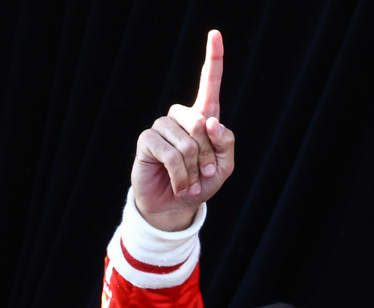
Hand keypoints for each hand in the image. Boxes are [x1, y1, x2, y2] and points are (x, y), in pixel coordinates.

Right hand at [131, 29, 235, 230]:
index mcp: (203, 119)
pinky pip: (171, 154)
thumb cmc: (201, 184)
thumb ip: (226, 145)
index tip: (216, 35)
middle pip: (201, 122)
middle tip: (206, 175)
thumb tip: (212, 122)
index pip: (209, 85)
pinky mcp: (147, 140)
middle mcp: (181, 118)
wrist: (176, 206)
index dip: (213, 60)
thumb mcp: (224, 168)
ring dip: (194, 170)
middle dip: (209, 156)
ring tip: (190, 182)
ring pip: (187, 142)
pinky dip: (181, 175)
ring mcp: (162, 127)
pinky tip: (179, 184)